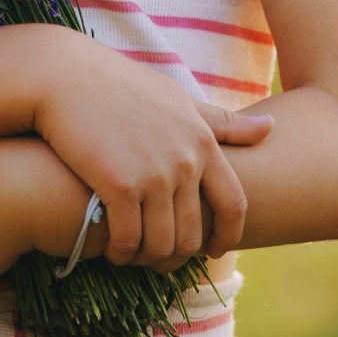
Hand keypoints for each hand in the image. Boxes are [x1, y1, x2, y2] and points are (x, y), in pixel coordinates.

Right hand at [33, 37, 272, 270]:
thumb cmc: (121, 86)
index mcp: (202, 141)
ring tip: (135, 257)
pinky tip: (113, 250)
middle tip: (160, 260)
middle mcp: (184, 160)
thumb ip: (222, 122)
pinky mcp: (117, 184)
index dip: (228, 236)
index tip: (215, 250)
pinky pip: (129, 239)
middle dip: (178, 255)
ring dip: (148, 259)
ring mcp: (152, 173)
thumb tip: (271, 127)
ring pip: (162, 243)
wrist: (65, 76)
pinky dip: (122, 253)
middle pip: (194, 233)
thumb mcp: (178, 100)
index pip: (234, 204)